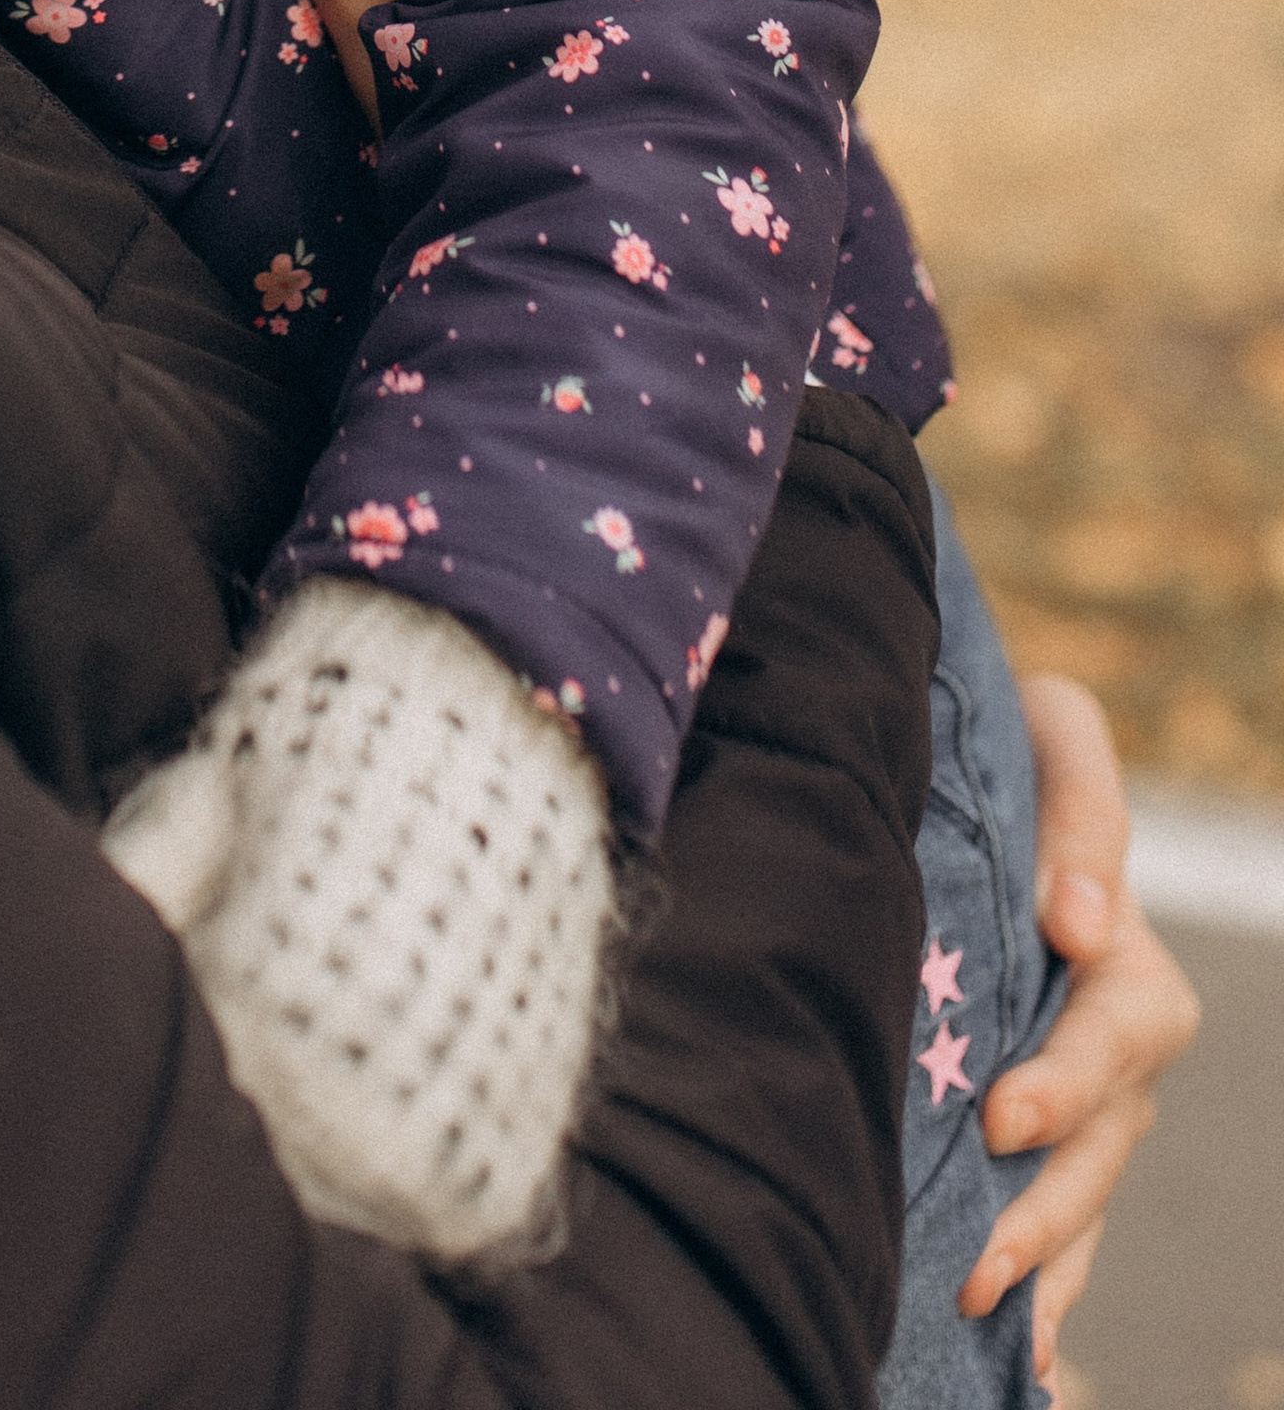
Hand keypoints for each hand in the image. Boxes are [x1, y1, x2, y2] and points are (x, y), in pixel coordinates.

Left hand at [958, 673, 1200, 1386]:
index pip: (1124, 1031)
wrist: (955, 778)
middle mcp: (1112, 1041)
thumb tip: (1077, 917)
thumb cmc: (1003, 739)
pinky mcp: (1030, 1133)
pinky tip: (1015, 1353)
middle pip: (1105, 1142)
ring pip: (1082, 1198)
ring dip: (1041, 1263)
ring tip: (984, 1309)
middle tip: (982, 1254)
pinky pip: (1054, 1222)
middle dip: (1048, 1205)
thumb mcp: (1051, 731)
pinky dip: (1040, 1285)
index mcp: (1121, 952)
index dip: (1070, 1079)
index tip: (1003, 1114)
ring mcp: (1079, 1097)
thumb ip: (1082, 800)